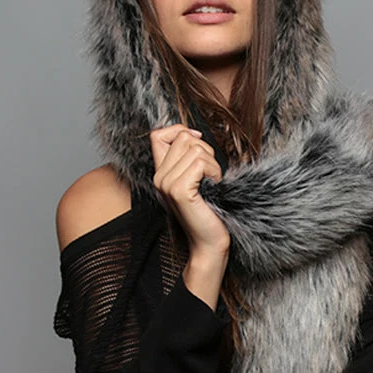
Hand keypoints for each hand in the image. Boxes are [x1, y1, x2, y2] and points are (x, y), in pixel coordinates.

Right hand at [150, 124, 229, 256]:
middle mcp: (159, 177)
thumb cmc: (208, 210)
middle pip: (183, 138)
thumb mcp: (196, 178)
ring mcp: (166, 184)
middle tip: (209, 175)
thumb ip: (189, 156)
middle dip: (205, 150)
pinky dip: (214, 172)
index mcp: (160, 173)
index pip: (158, 134)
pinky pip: (201, 163)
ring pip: (195, 148)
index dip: (180, 130)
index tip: (198, 143)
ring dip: (212, 163)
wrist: (209, 242)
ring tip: (211, 183)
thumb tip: (194, 133)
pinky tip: (214, 186)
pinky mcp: (179, 191)